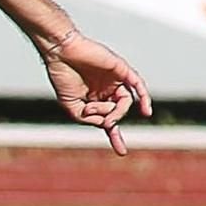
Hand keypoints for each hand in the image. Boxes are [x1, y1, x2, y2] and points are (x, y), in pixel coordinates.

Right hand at [41, 32, 151, 155]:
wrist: (60, 52)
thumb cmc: (63, 76)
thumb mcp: (72, 107)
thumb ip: (90, 119)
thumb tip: (110, 124)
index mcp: (95, 98)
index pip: (109, 119)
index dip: (114, 136)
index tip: (121, 152)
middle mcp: (107, 90)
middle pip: (117, 112)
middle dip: (109, 118)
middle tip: (92, 112)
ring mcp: (115, 80)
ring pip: (125, 102)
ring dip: (115, 111)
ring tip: (100, 108)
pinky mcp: (121, 70)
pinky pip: (138, 86)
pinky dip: (144, 99)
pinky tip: (145, 111)